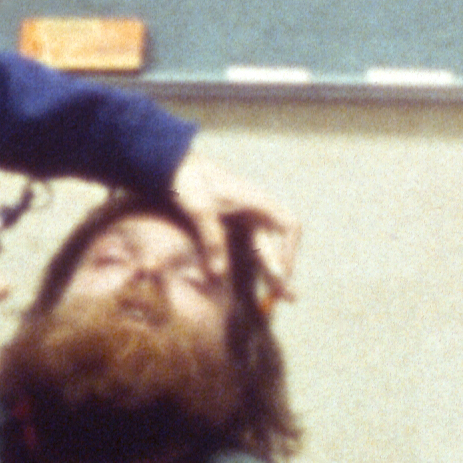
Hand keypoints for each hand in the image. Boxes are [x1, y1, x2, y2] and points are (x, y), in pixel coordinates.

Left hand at [166, 151, 299, 301]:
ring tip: (275, 299)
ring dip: (269, 272)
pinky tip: (251, 284)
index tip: (280, 273)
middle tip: (287, 299)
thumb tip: (220, 274)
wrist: (172, 163)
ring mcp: (244, 218)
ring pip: (262, 250)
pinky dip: (251, 265)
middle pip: (276, 245)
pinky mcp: (231, 224)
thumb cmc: (189, 179)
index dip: (289, 250)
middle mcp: (255, 211)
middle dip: (281, 271)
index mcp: (256, 202)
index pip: (289, 225)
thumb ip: (211, 239)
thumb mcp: (200, 208)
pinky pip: (247, 248)